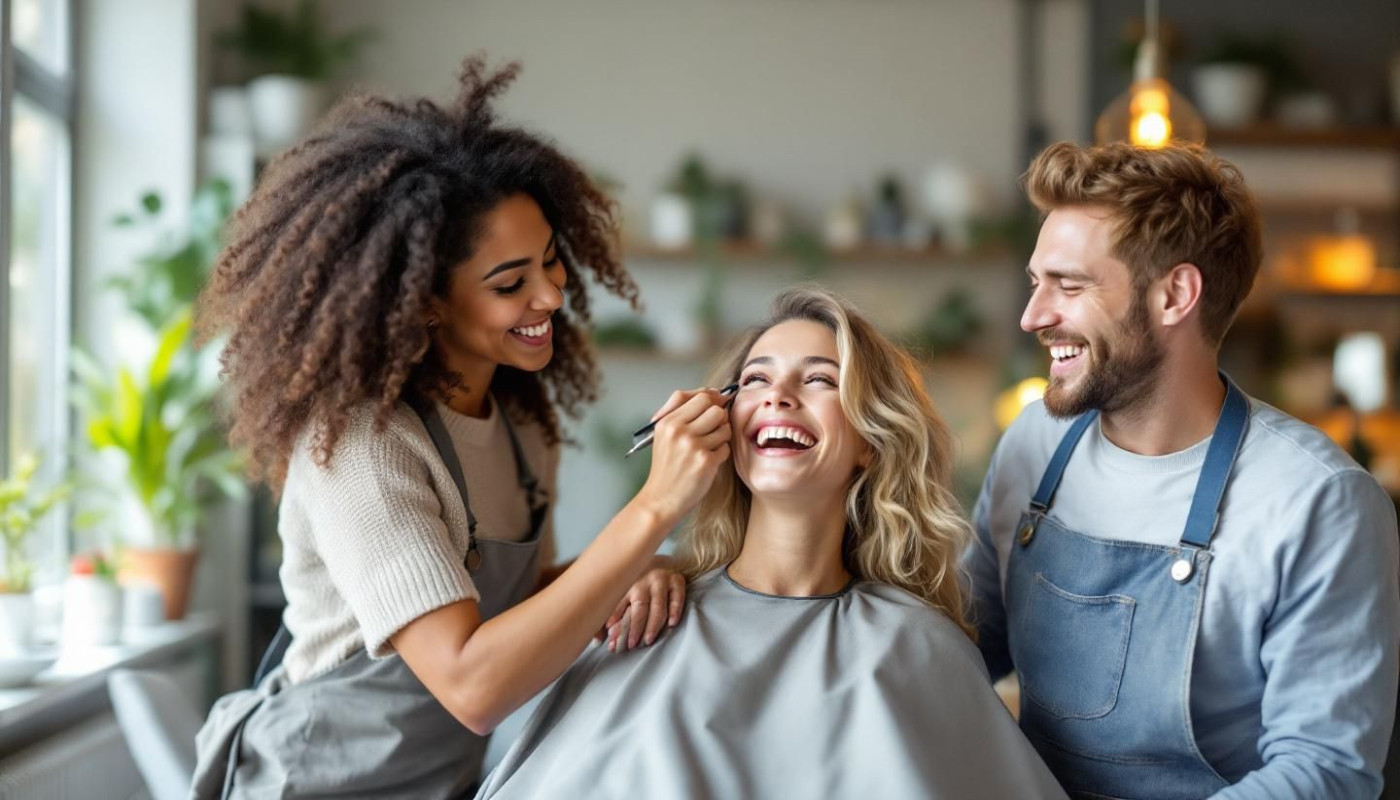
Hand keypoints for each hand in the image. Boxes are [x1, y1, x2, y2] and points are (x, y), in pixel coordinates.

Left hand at [598, 559, 686, 651]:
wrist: (650, 552)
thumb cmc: (634, 578)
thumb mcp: (619, 592)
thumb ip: (609, 615)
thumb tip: (597, 639)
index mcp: (626, 583)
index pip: (620, 606)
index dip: (616, 625)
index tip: (611, 641)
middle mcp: (644, 581)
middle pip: (640, 607)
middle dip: (635, 627)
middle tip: (632, 645)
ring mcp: (662, 580)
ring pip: (658, 605)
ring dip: (653, 624)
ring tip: (648, 640)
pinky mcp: (677, 580)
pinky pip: (677, 596)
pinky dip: (675, 610)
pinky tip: (671, 623)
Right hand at [633, 388, 732, 523]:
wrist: (661, 499)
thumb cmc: (666, 468)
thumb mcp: (663, 435)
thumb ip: (682, 412)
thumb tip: (713, 392)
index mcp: (668, 422)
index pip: (701, 397)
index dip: (713, 400)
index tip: (717, 406)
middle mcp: (679, 431)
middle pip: (716, 409)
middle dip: (720, 419)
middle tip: (713, 430)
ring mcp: (693, 446)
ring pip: (725, 428)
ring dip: (722, 437)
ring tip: (710, 447)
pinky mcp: (706, 462)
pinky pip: (726, 448)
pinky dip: (721, 454)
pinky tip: (708, 462)